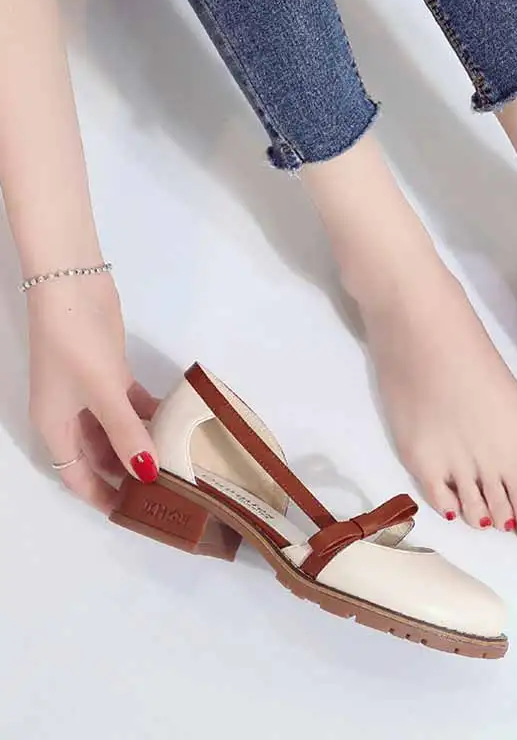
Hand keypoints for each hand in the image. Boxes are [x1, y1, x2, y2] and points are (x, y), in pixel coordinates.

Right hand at [26, 274, 159, 512]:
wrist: (72, 287)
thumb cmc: (77, 344)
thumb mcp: (103, 393)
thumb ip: (126, 433)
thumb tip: (147, 472)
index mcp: (55, 426)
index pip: (75, 475)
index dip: (100, 495)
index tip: (131, 514)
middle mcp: (69, 414)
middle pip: (98, 454)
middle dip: (126, 472)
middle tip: (166, 488)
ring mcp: (90, 392)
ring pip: (116, 429)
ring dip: (140, 442)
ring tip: (177, 461)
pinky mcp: (109, 372)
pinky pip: (128, 405)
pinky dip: (146, 415)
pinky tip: (174, 424)